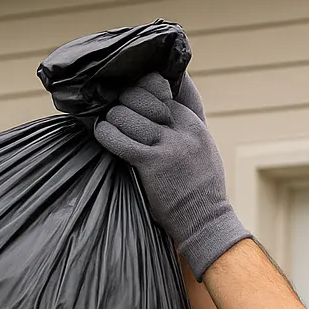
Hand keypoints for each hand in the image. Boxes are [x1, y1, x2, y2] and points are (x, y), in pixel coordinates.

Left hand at [95, 72, 249, 277]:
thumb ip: (185, 124)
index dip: (140, 88)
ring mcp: (168, 146)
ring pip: (126, 115)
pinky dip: (106, 134)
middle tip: (116, 112)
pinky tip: (103, 134)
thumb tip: (166, 101)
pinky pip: (120, 139)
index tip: (130, 97)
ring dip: (112, 120)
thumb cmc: (201, 189)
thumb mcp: (203, 147)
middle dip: (124, 102)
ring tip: (110, 127)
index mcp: (193, 123)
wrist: (206, 221)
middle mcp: (182, 129)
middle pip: (140, 96)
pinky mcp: (152, 164)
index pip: (161, 87)